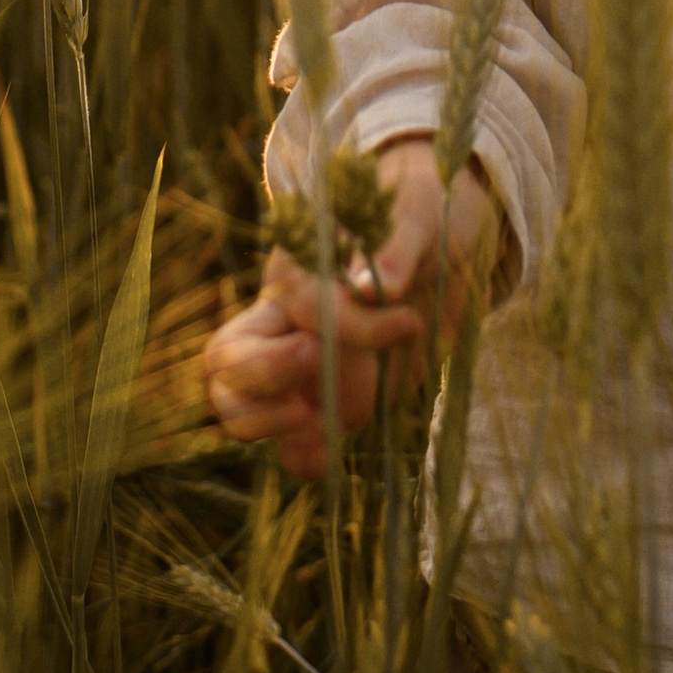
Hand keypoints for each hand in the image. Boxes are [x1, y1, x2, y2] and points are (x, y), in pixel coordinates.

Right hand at [203, 138, 504, 480]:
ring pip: (235, 402)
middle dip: (263, 369)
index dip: (351, 323)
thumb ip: (394, 248)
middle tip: (315, 362)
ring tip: (314, 424)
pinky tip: (327, 455)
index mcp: (296, 266)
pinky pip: (289, 443)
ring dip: (263, 420)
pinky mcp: (324, 403)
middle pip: (226, 354)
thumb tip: (364, 287)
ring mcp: (298, 367)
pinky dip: (299, 456)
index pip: (299, 304)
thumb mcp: (417, 218)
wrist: (447, 248)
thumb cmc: (420, 217)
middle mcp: (283, 319)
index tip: (408, 320)